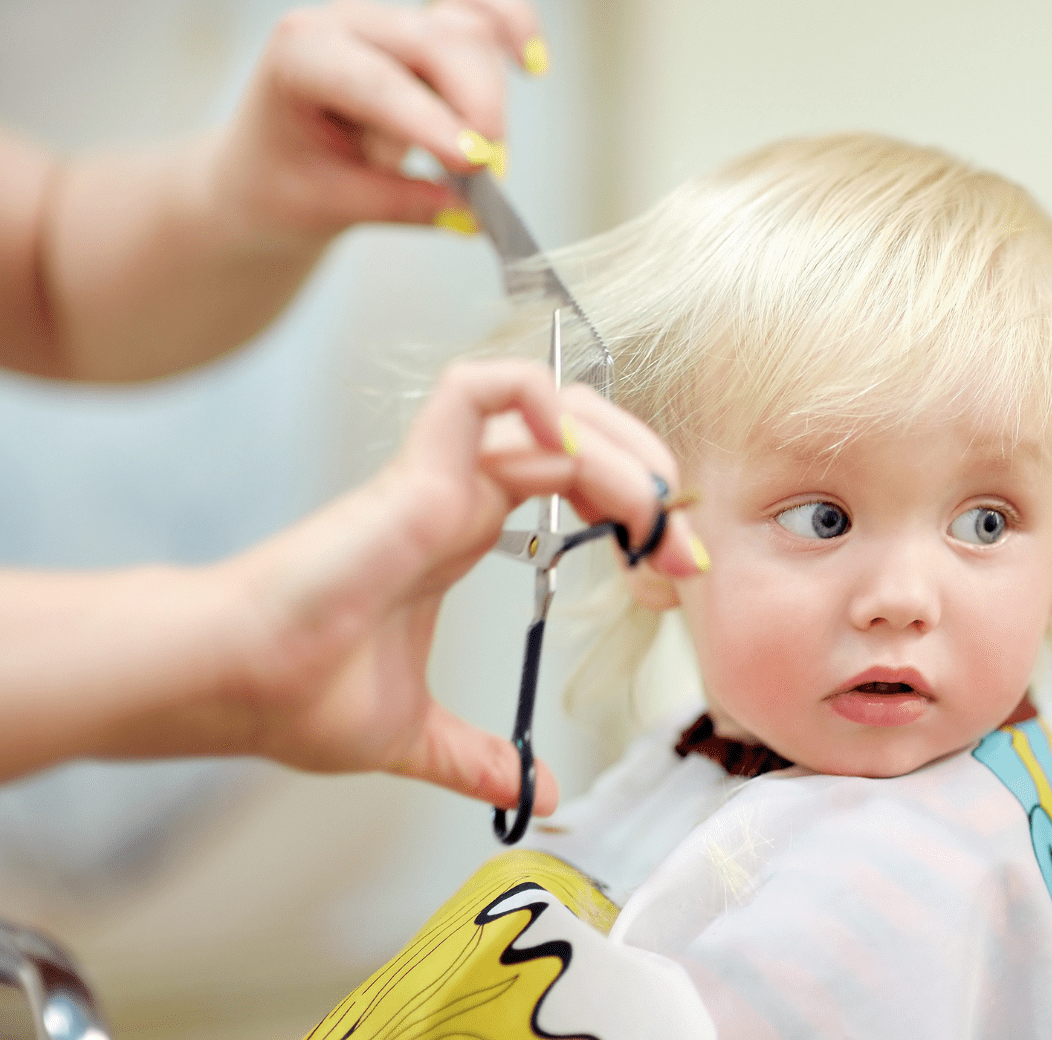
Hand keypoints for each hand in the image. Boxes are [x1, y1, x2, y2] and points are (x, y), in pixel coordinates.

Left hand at [211, 0, 545, 241]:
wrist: (272, 166)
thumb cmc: (285, 182)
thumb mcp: (328, 206)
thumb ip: (397, 205)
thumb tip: (468, 214)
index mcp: (301, 54)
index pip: (375, 81)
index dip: (430, 120)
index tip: (475, 163)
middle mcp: (348, 23)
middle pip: (435, 42)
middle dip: (475, 106)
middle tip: (491, 176)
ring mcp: (392, 20)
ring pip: (466, 33)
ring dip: (488, 97)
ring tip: (478, 160)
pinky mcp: (427, 29)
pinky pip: (481, 11)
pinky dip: (513, 26)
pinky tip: (531, 64)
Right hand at [222, 360, 704, 812]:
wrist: (235, 686)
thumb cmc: (297, 694)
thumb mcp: (418, 736)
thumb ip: (478, 758)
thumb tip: (537, 792)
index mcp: (461, 531)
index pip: (571, 481)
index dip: (633, 508)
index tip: (675, 566)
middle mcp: (458, 494)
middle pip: (575, 436)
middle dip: (646, 472)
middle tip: (683, 540)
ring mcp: (438, 477)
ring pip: (548, 410)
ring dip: (621, 448)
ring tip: (653, 512)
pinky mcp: (416, 473)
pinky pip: (481, 391)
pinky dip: (539, 398)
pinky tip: (580, 452)